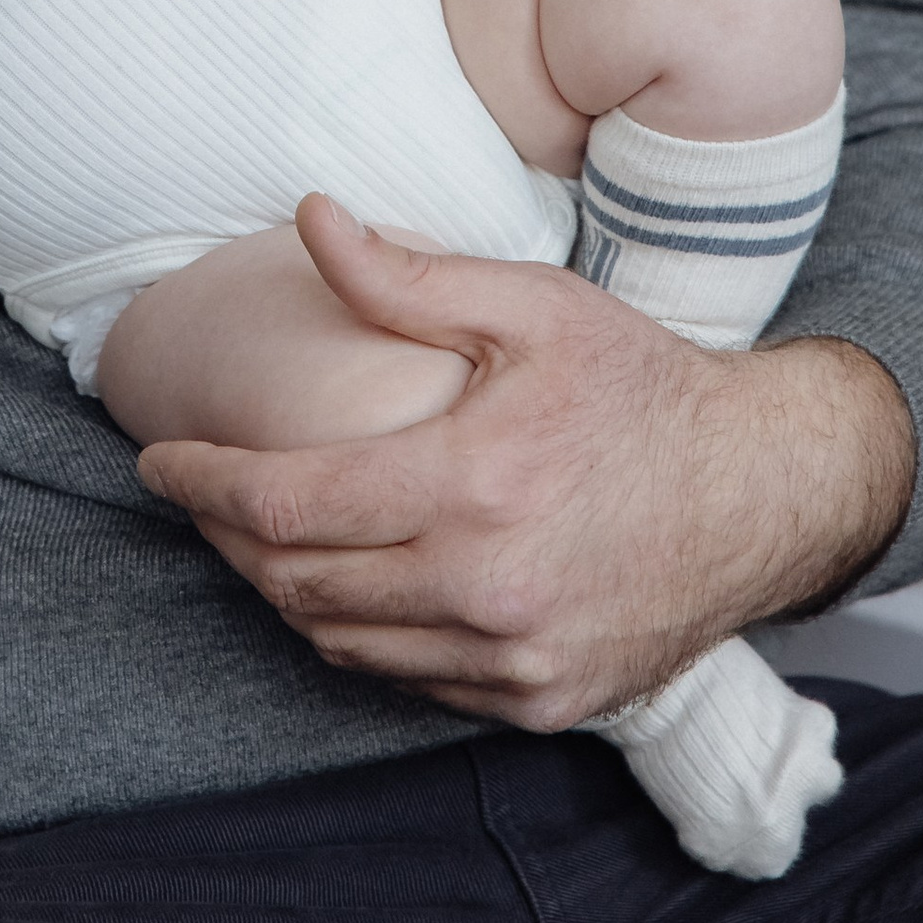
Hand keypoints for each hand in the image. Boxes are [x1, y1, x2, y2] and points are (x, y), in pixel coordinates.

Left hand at [136, 197, 916, 725]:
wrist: (764, 493)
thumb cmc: (643, 386)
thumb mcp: (532, 305)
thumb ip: (408, 276)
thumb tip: (311, 220)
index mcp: (472, 484)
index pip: (282, 504)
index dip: (201, 482)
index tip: (158, 459)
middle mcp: (486, 588)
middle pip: (294, 582)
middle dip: (226, 536)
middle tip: (200, 492)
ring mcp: (514, 660)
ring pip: (341, 642)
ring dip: (282, 591)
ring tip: (261, 533)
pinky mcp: (539, 702)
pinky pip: (408, 679)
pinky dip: (361, 634)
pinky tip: (351, 581)